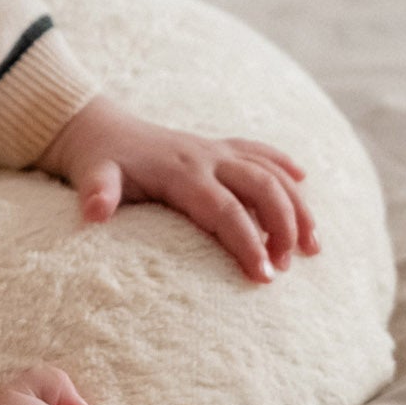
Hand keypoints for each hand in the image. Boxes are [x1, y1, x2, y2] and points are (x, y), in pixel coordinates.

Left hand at [37, 94, 318, 284]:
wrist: (98, 128)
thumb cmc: (98, 160)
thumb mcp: (92, 175)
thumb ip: (97, 192)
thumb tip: (93, 212)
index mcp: (181, 172)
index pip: (225, 210)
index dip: (247, 242)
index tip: (264, 276)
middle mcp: (206, 157)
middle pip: (261, 188)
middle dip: (283, 226)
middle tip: (290, 267)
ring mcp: (215, 150)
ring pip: (270, 172)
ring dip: (295, 206)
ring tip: (313, 247)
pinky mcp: (217, 146)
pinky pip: (259, 151)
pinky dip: (283, 164)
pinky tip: (304, 181)